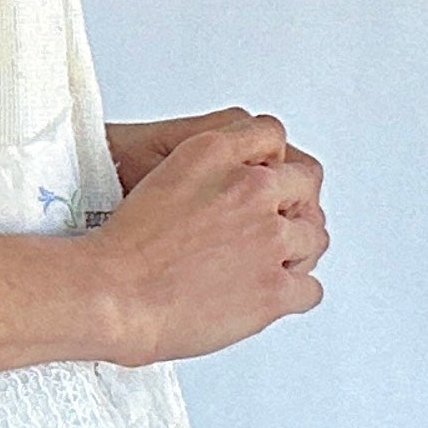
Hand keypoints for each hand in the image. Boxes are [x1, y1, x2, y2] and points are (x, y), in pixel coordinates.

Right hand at [92, 111, 327, 363]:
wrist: (113, 294)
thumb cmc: (123, 248)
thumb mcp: (161, 175)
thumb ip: (204, 169)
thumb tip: (228, 183)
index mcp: (215, 153)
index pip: (270, 134)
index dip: (272, 159)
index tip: (268, 176)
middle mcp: (249, 188)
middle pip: (305, 181)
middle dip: (294, 201)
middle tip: (278, 220)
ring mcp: (268, 238)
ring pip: (314, 235)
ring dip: (298, 247)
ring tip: (276, 260)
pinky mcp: (274, 287)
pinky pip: (309, 287)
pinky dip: (294, 293)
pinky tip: (274, 293)